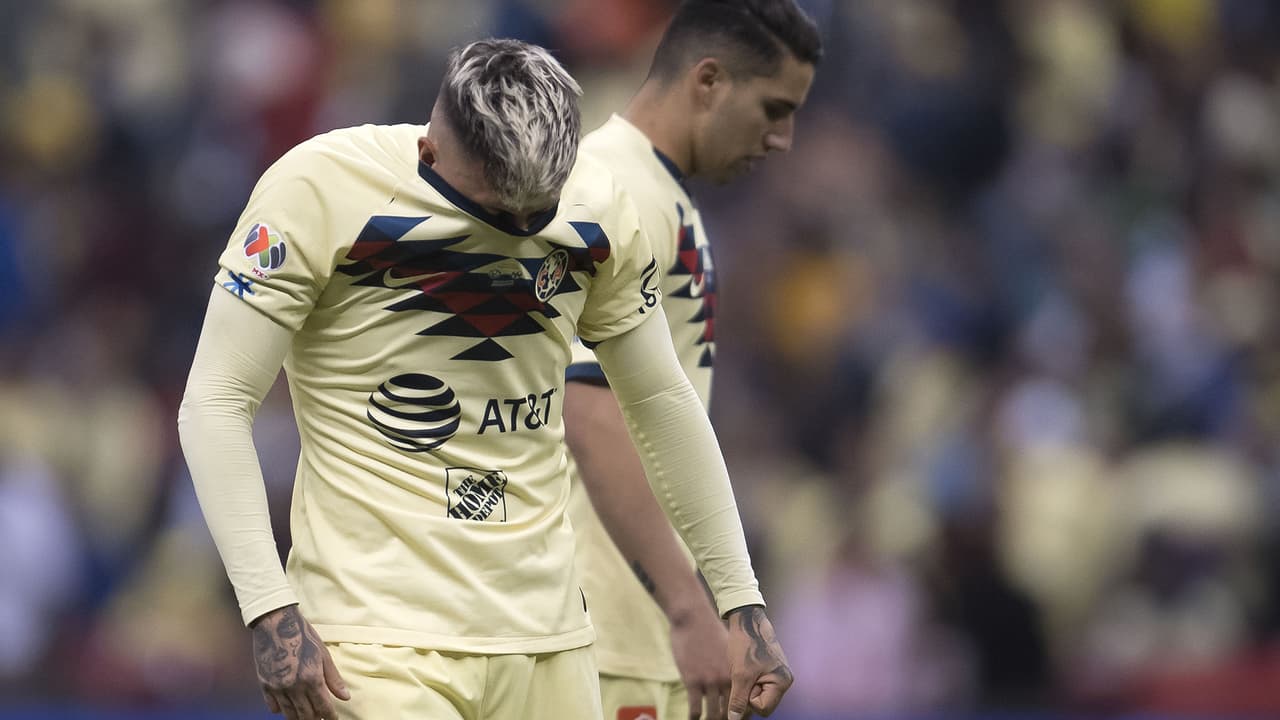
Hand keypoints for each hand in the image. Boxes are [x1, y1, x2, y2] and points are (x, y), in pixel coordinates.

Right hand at [251, 604, 350, 719]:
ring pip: (289, 714)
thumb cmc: (303, 636)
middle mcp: (294, 687)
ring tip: (307, 716)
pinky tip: (289, 706)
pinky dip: (282, 710)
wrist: (275, 623)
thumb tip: (345, 697)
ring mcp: (277, 687)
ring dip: (299, 718)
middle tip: (321, 718)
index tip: (333, 719)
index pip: (323, 708)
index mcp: (311, 679)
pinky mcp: (264, 685)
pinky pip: (273, 707)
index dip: (330, 717)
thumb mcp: (323, 654)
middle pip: (306, 716)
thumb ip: (333, 679)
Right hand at [669, 603, 730, 718]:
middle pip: (730, 711)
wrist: (693, 618)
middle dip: (726, 719)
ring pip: (714, 714)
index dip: (740, 713)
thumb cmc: (709, 631)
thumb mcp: (728, 649)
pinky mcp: (692, 681)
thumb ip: (731, 666)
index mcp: (737, 672)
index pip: (743, 701)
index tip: (735, 717)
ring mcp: (709, 682)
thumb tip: (732, 677)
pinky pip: (695, 709)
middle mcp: (726, 680)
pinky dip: (694, 718)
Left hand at [724, 605, 792, 719]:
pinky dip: (747, 679)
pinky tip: (743, 666)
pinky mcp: (769, 670)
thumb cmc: (746, 644)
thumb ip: (738, 700)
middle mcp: (784, 680)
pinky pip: (757, 684)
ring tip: (742, 668)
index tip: (744, 680)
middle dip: (748, 693)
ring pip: (757, 694)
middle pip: (761, 704)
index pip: (762, 709)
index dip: (748, 699)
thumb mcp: (739, 674)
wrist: (746, 620)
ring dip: (746, 686)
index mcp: (782, 682)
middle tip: (742, 673)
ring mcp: (777, 675)